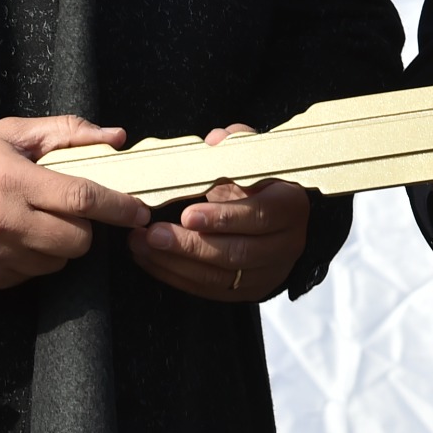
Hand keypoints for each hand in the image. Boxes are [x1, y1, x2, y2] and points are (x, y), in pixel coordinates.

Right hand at [0, 115, 150, 288]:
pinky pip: (30, 276)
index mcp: (14, 181)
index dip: (118, 207)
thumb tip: (116, 137)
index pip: (82, 198)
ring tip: (36, 223)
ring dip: (59, 245)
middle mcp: (4, 222)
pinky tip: (15, 239)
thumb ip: (66, 132)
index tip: (139, 211)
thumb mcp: (11, 134)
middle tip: (69, 212)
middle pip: (77, 240)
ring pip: (57, 262)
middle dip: (85, 228)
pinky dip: (33, 260)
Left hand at [126, 126, 313, 301]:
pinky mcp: (248, 290)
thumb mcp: (257, 159)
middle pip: (236, 252)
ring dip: (175, 262)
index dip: (223, 217)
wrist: (282, 216)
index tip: (187, 215)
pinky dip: (176, 276)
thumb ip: (236, 149)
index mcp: (291, 206)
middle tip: (153, 234)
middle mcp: (286, 244)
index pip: (260, 216)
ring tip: (142, 245)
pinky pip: (209, 290)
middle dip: (189, 245)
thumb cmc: (264, 182)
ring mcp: (268, 272)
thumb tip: (216, 141)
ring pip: (219, 276)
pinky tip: (151, 260)